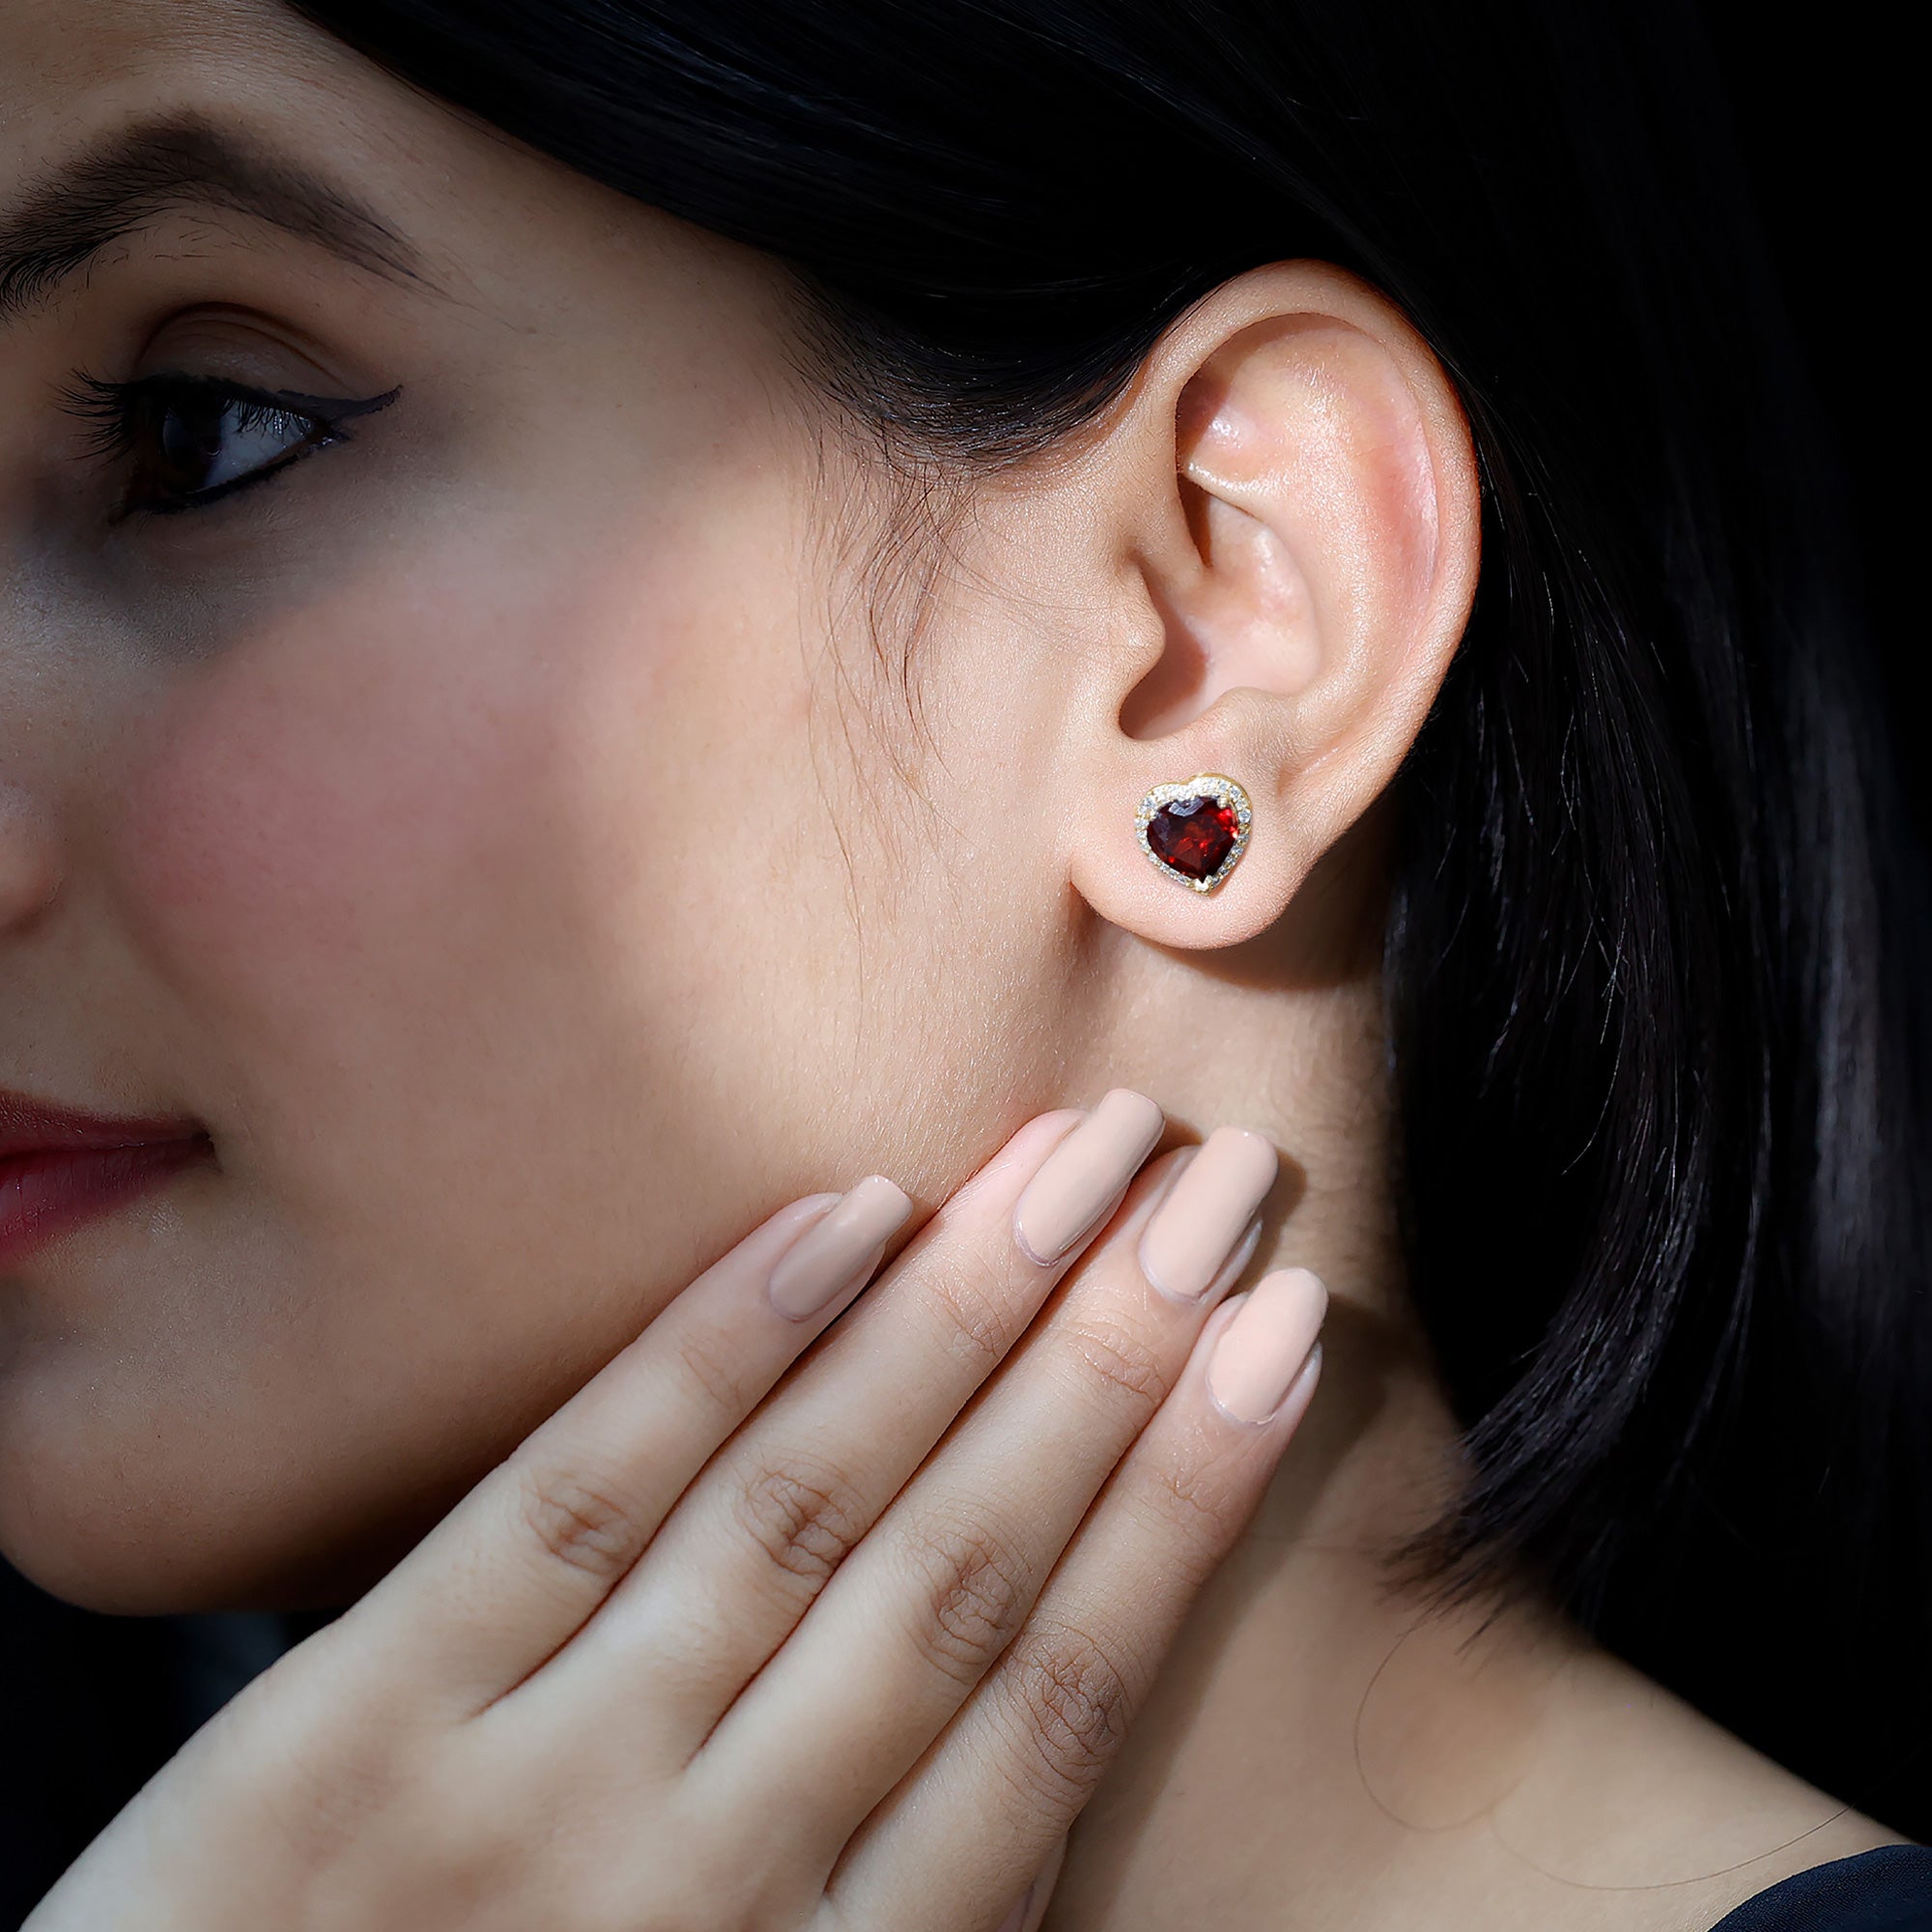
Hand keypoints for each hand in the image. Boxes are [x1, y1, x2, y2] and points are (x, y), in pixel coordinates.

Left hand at [27, 1092, 1326, 1931]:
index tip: (1282, 1333)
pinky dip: (720, 1347)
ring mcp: (535, 1791)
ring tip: (1077, 1162)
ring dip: (960, 1315)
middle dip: (1109, 1360)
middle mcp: (715, 1879)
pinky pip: (574, 1497)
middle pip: (962, 1566)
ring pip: (804, 1506)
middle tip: (1216, 1185)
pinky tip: (839, 1216)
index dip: (1184, 1501)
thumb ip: (898, 1893)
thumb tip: (1062, 1676)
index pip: (1058, 1695)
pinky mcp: (362, 1723)